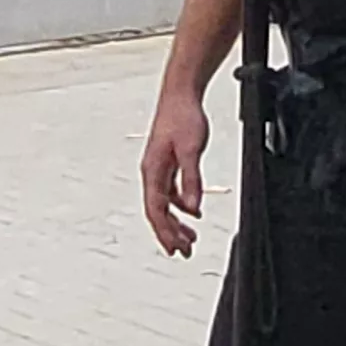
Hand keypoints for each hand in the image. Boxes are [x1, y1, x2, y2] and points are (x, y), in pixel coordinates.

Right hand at [141, 89, 207, 255]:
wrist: (180, 94)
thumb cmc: (182, 117)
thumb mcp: (191, 150)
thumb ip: (191, 180)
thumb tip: (192, 207)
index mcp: (152, 171)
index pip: (156, 210)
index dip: (165, 232)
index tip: (175, 249)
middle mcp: (152, 172)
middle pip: (158, 211)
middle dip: (170, 234)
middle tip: (184, 252)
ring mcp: (159, 168)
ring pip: (164, 204)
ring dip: (175, 223)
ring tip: (189, 239)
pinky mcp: (167, 163)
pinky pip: (171, 192)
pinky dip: (181, 206)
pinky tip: (193, 213)